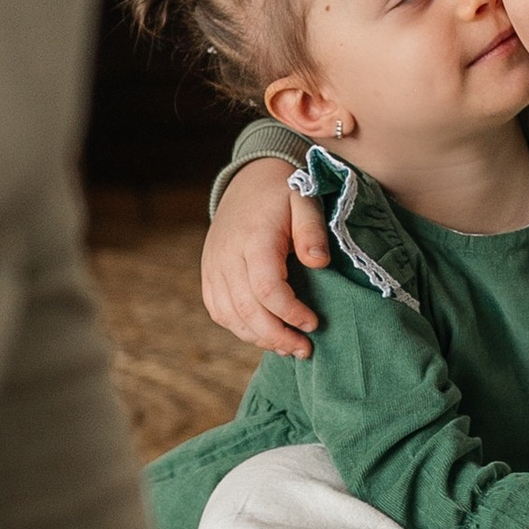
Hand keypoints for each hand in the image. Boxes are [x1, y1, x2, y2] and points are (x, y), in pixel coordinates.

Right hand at [202, 164, 331, 357]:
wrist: (249, 178)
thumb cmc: (284, 191)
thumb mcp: (305, 200)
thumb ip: (312, 230)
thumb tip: (319, 263)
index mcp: (253, 238)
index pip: (266, 288)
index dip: (289, 313)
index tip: (314, 324)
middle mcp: (227, 255)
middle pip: (246, 309)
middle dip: (277, 336)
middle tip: (304, 350)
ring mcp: (213, 265)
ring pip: (229, 315)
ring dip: (259, 337)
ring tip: (288, 347)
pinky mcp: (209, 272)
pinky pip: (218, 309)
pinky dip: (239, 327)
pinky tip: (264, 334)